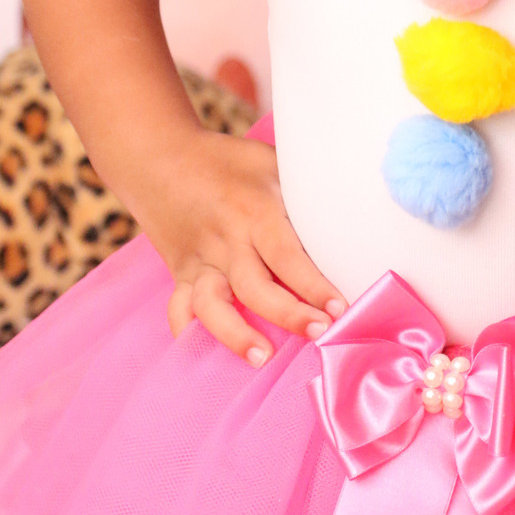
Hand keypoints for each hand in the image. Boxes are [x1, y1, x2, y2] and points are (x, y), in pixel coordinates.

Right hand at [134, 129, 346, 367]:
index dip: (313, 285)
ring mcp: (200, 259)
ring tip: (262, 358)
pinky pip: (179, 307)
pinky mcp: (180, 272)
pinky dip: (188, 331)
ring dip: (236, 334)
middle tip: (321, 335)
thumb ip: (303, 189)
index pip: (287, 254)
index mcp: (254, 209)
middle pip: (255, 286)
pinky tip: (204, 356)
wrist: (160, 155)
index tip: (340, 308)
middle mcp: (226, 239)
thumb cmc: (228, 160)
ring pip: (213, 305)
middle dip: (289, 314)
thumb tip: (355, 207)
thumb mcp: (270, 161)